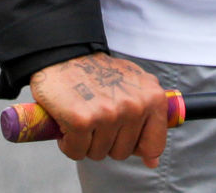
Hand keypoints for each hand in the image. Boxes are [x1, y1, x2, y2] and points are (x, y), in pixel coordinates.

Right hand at [29, 52, 170, 167]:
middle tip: (95, 117)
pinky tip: (67, 123)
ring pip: (98, 154)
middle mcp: (134, 106)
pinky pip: (76, 152)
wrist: (62, 54)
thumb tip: (152, 161)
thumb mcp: (133, 88)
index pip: (154, 146)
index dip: (134, 146)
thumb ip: (148, 121)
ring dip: (85, 142)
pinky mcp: (81, 121)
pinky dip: (68, 142)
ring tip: (82, 116)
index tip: (121, 134)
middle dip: (105, 141)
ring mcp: (108, 114)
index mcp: (152, 98)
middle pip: (122, 153)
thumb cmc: (97, 74)